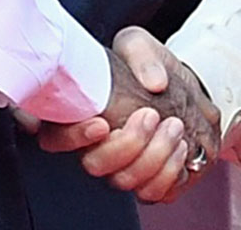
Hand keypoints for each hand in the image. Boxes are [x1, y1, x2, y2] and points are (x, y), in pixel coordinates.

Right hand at [38, 27, 220, 202]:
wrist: (187, 93)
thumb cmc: (151, 68)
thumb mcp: (142, 46)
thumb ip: (141, 54)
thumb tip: (154, 82)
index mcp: (81, 114)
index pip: (54, 135)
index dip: (72, 137)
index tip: (100, 124)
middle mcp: (94, 147)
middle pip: (93, 165)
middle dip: (127, 144)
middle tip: (151, 115)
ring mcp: (120, 169)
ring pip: (123, 182)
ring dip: (154, 156)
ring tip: (174, 126)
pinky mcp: (147, 184)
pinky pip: (151, 193)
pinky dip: (169, 170)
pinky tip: (181, 146)